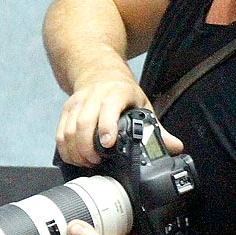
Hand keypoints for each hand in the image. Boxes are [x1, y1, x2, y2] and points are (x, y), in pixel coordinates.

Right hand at [55, 79, 182, 166]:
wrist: (99, 72)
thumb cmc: (123, 93)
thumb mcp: (143, 105)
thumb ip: (157, 129)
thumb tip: (175, 146)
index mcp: (117, 92)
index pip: (109, 107)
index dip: (106, 126)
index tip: (107, 144)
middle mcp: (95, 95)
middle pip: (84, 122)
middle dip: (88, 147)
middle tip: (97, 161)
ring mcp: (78, 101)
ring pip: (69, 129)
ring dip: (77, 151)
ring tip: (88, 162)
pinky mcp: (66, 109)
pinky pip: (60, 133)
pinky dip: (66, 149)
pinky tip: (77, 157)